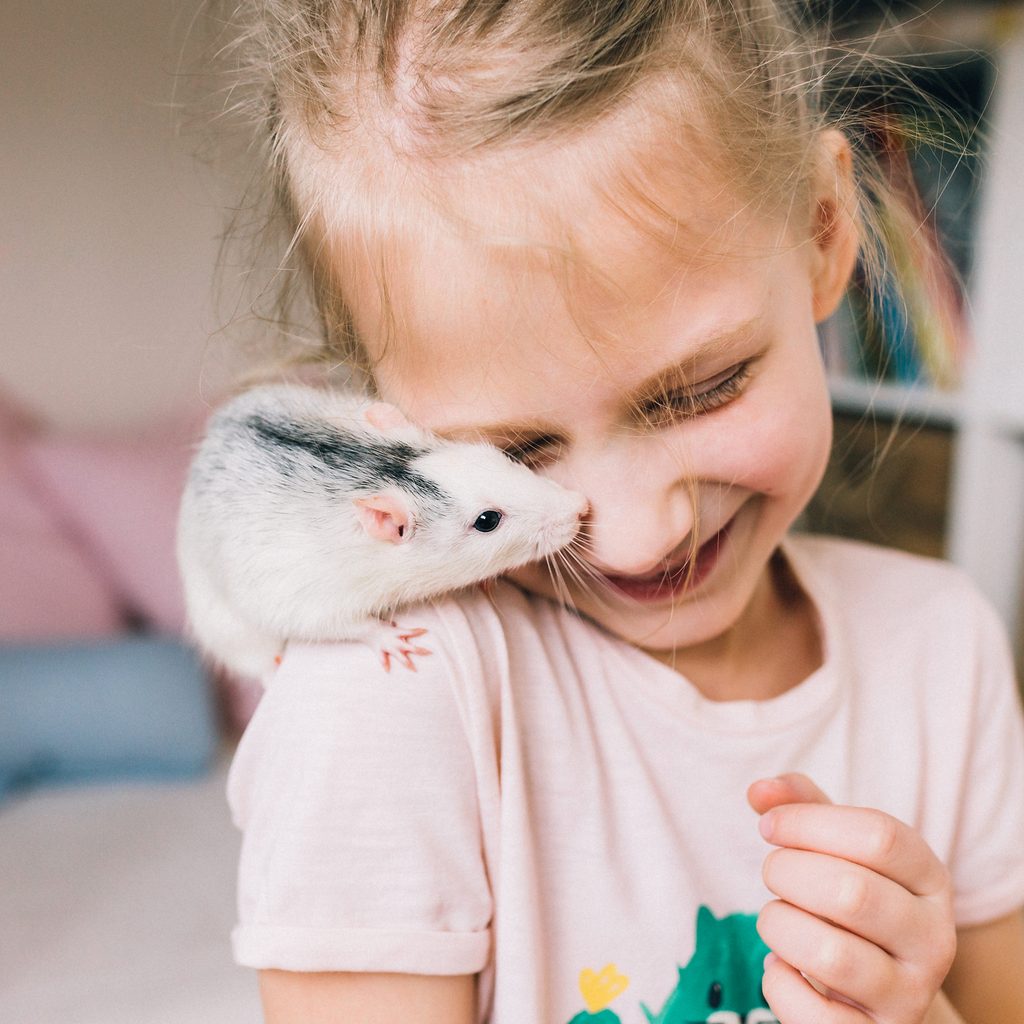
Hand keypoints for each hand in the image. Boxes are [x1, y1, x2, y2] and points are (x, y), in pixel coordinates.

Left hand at [748, 773, 956, 1023]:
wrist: (874, 987)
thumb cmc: (848, 899)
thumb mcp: (836, 845)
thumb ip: (800, 804)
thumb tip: (758, 789)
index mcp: (930, 878)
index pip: (878, 836)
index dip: (807, 823)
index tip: (768, 826)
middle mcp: (933, 939)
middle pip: (851, 892)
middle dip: (786, 872)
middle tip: (773, 873)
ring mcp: (910, 995)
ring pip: (830, 956)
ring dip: (779, 925)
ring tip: (778, 918)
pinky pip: (811, 1012)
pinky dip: (777, 981)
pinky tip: (782, 965)